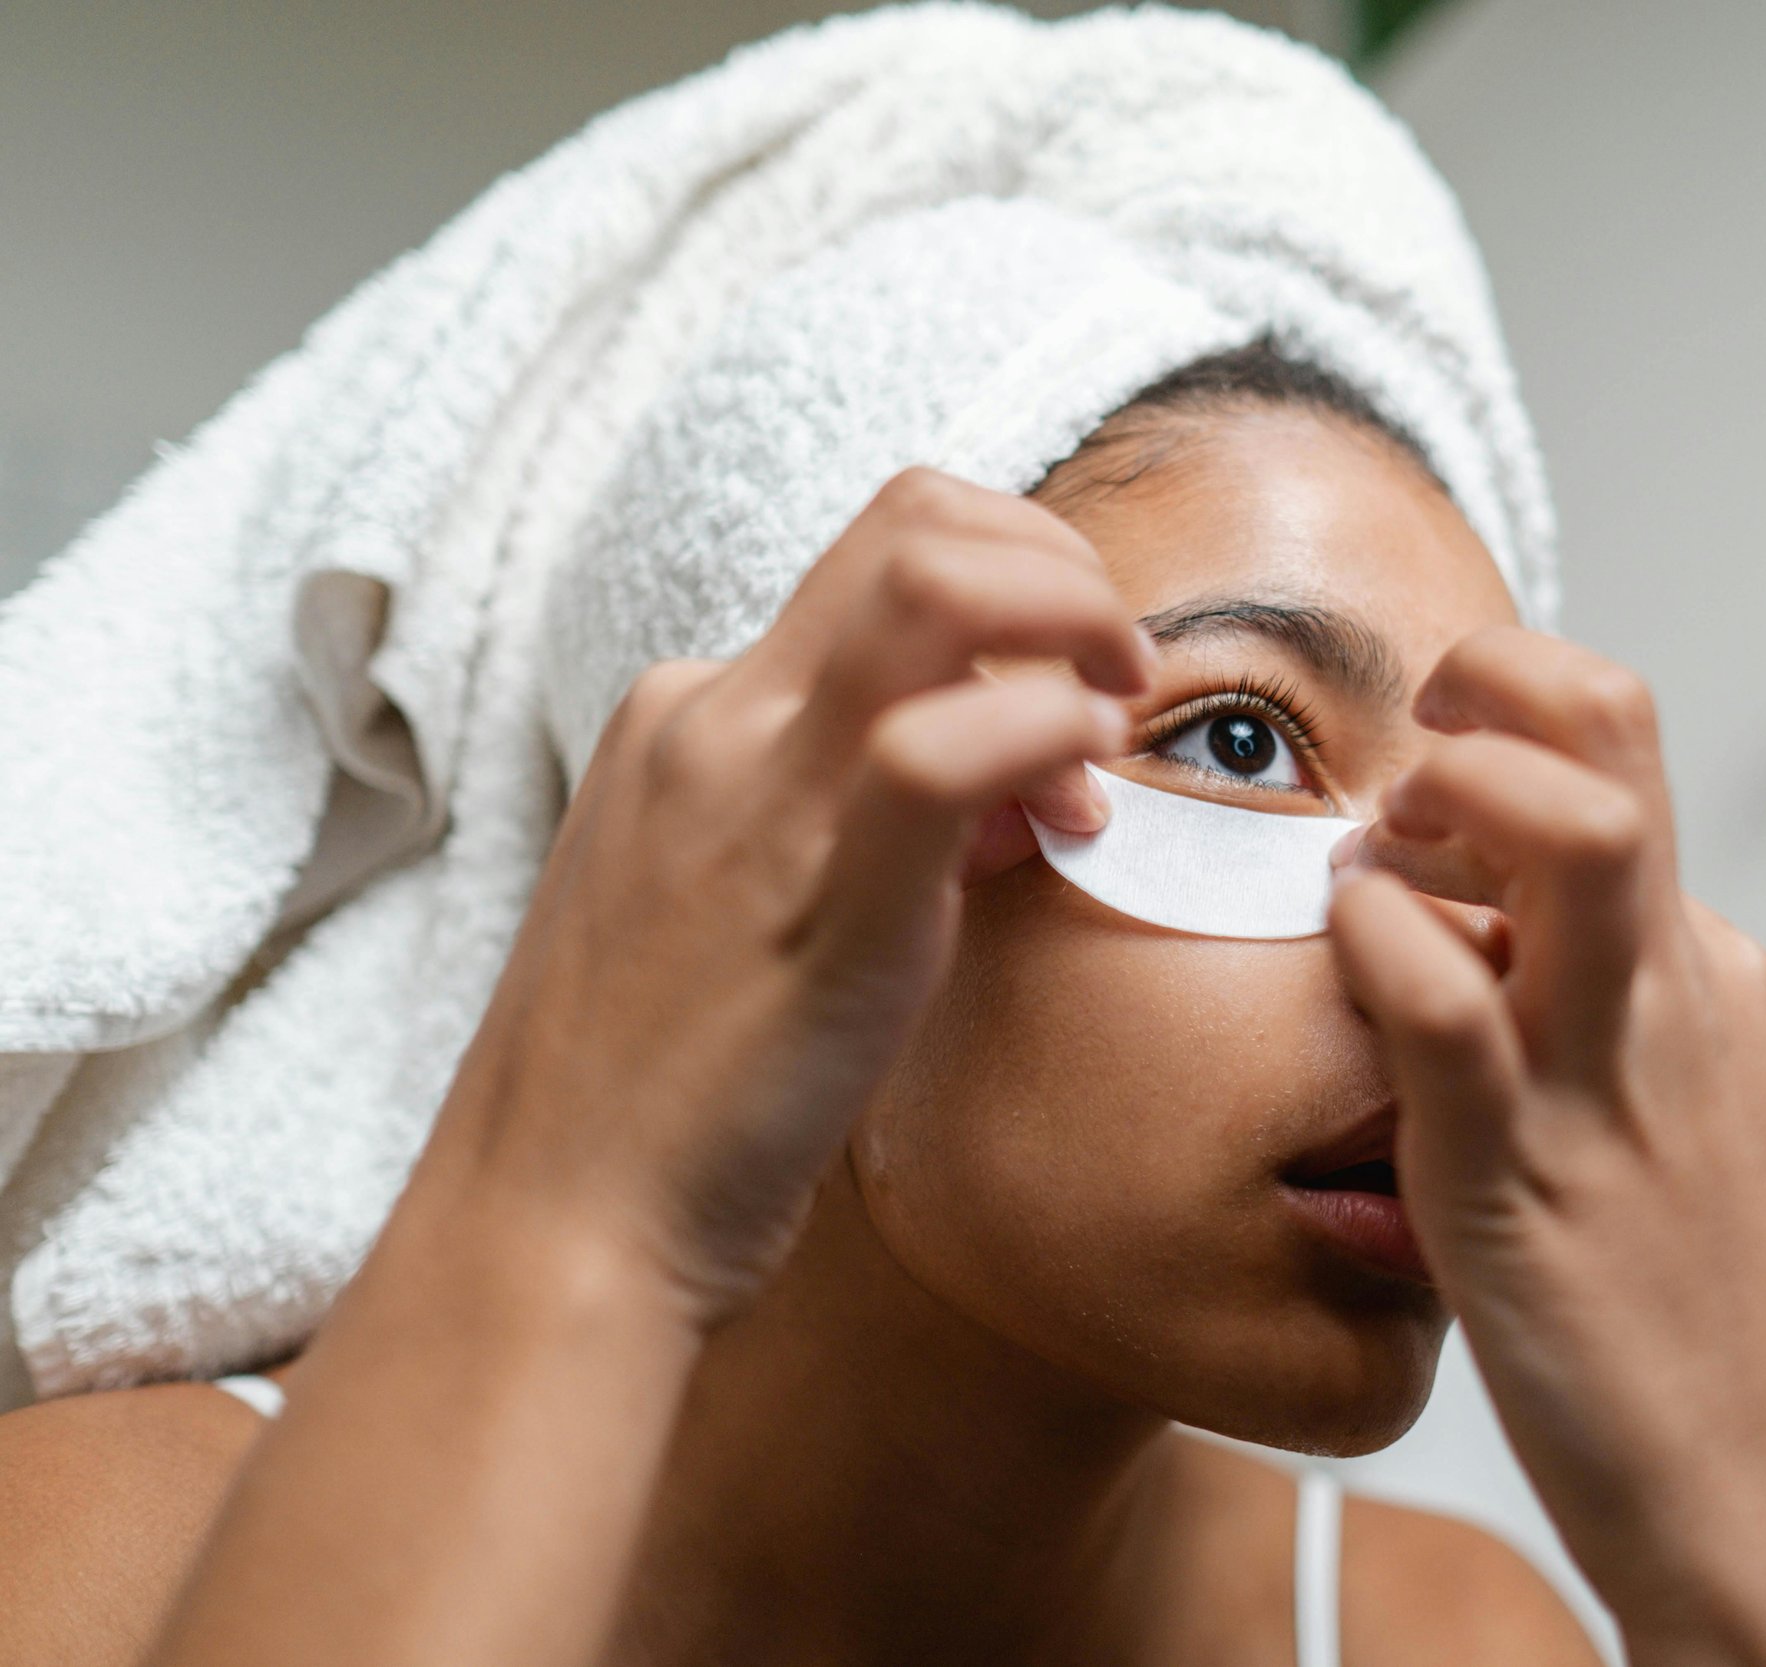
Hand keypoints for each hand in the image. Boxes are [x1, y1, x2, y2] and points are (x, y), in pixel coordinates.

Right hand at [421, 467, 1152, 1329]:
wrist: (555, 1227)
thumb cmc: (669, 1090)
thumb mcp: (761, 906)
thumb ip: (881, 817)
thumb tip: (1028, 777)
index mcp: (691, 714)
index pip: (880, 560)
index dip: (1010, 590)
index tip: (1066, 695)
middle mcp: (712, 716)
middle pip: (916, 522)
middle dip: (1059, 562)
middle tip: (1118, 670)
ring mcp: (751, 788)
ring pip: (932, 578)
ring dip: (1072, 614)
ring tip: (1114, 717)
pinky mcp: (814, 888)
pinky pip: (948, 741)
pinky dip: (1050, 728)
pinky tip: (1078, 806)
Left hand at [1328, 628, 1765, 1666]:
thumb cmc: (1710, 1328)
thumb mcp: (1685, 1128)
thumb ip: (1605, 1021)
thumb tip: (1481, 946)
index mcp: (1716, 976)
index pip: (1619, 762)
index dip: (1516, 720)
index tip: (1439, 781)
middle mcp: (1679, 993)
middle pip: (1617, 736)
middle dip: (1496, 682)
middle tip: (1415, 759)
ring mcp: (1610, 1073)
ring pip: (1573, 833)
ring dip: (1450, 791)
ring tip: (1387, 856)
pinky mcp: (1523, 1176)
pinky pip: (1442, 1003)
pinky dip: (1376, 943)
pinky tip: (1349, 958)